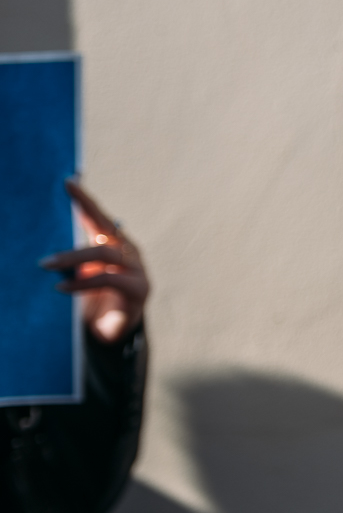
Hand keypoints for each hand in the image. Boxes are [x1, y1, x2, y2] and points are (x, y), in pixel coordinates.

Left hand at [39, 179, 150, 343]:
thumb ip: (68, 256)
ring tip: (45, 265)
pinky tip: (61, 287)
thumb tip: (34, 238)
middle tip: (52, 215)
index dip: (84, 198)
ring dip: (72, 257)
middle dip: (81, 214)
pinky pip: (109, 280)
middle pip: (105, 226)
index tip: (68, 180)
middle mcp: (127, 250)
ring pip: (104, 253)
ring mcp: (136, 268)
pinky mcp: (138, 289)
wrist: (111, 332)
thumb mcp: (77, 272)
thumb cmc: (90, 299)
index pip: (98, 215)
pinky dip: (82, 283)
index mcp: (112, 242)